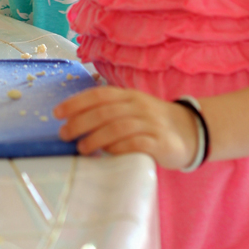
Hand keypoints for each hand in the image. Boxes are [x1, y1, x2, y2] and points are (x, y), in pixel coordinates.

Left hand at [53, 85, 198, 168]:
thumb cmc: (153, 122)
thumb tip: (75, 123)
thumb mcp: (133, 109)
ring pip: (117, 127)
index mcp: (128, 95)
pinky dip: (118, 148)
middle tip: (64, 134)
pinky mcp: (160, 142)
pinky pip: (136, 144)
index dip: (76, 102)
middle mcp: (138, 106)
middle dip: (80, 122)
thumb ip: (110, 113)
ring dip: (95, 138)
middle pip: (104, 111)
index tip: (57, 113)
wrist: (191, 130)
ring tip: (81, 148)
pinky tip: (107, 154)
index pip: (98, 94)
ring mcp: (150, 123)